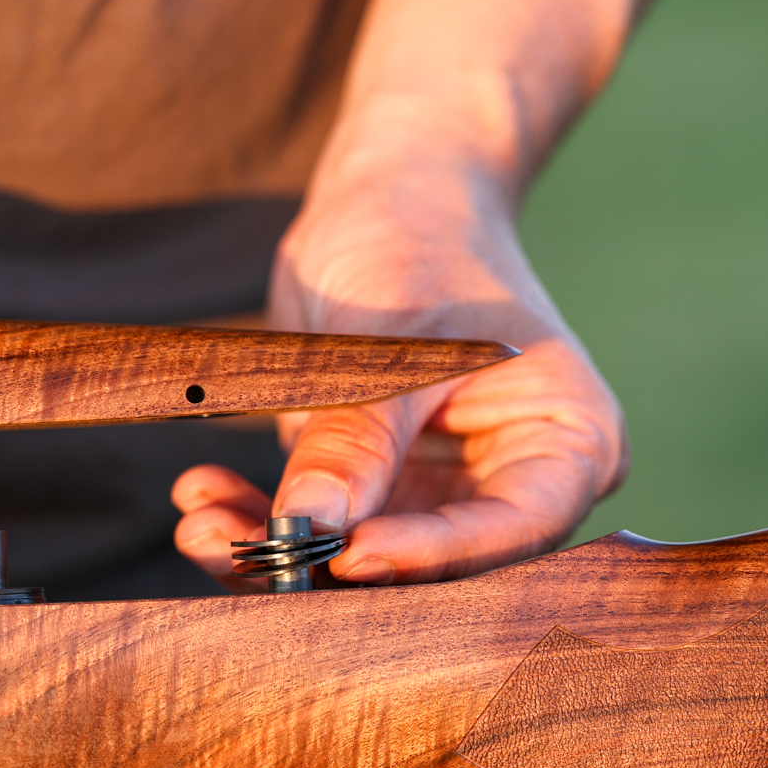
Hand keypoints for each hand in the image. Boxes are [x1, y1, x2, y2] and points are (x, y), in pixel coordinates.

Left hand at [173, 145, 627, 589]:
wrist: (392, 198)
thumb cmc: (420, 243)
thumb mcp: (392, 335)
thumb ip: (357, 436)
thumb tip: (310, 525)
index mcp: (567, 445)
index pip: (510, 528)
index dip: (431, 554)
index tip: (347, 553)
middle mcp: (512, 488)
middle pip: (436, 569)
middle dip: (335, 568)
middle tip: (246, 553)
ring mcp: (441, 499)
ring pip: (365, 562)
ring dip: (278, 554)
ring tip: (199, 524)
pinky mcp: (376, 495)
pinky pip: (321, 531)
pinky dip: (261, 522)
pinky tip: (203, 497)